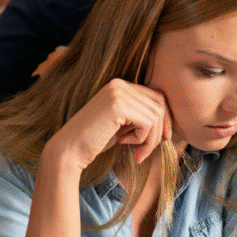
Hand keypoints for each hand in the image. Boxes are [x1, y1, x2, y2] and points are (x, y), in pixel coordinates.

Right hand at [43, 79, 173, 172]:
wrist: (69, 150)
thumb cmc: (95, 140)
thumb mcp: (123, 124)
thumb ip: (140, 116)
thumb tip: (168, 120)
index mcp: (120, 85)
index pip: (157, 96)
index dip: (165, 119)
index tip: (163, 139)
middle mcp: (119, 84)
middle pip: (160, 104)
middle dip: (159, 131)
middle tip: (147, 150)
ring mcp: (118, 92)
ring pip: (155, 116)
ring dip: (150, 140)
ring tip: (137, 152)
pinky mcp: (118, 106)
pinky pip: (148, 123)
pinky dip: (144, 140)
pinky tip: (127, 146)